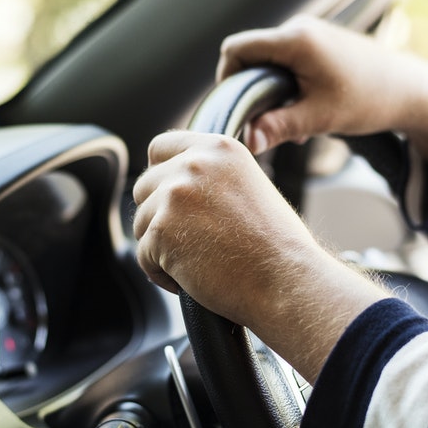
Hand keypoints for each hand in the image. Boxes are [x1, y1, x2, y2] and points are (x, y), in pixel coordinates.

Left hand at [132, 130, 386, 379]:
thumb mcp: (249, 185)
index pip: (161, 147)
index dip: (160, 175)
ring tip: (197, 263)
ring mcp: (174, 196)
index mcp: (218, 149)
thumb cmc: (276, 244)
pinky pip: (143, 254)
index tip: (169, 199)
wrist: (286, 279)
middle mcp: (193, 164)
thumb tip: (175, 183)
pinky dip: (160, 272)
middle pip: (145, 186)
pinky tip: (190, 279)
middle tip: (189, 242)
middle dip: (159, 216)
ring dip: (160, 246)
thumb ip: (211, 176)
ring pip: (141, 222)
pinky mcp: (161, 230)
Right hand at [217, 15, 427, 161]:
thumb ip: (278, 127)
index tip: (237, 108)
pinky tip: (305, 111)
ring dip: (270, 90)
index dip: (226, 78)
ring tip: (292, 120)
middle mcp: (299, 29)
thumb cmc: (369, 100)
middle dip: (251, 89)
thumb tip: (246, 142)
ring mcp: (309, 33)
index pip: (236, 49)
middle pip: (250, 54)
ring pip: (269, 60)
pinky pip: (287, 60)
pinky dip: (287, 85)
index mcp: (295, 40)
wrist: (410, 89)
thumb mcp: (320, 118)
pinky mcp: (318, 43)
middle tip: (265, 121)